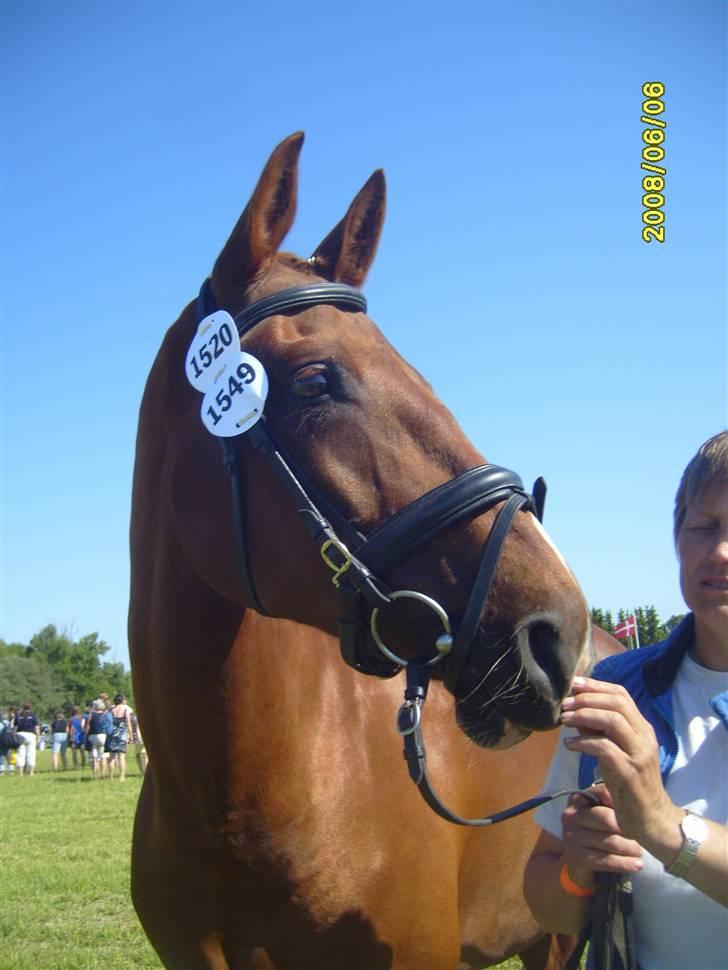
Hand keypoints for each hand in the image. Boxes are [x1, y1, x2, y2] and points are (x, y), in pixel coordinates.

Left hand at [560, 676, 679, 845]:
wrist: (652, 819)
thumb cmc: (631, 785)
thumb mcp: (615, 753)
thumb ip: (600, 733)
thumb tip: (577, 714)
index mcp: (642, 728)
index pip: (621, 695)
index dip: (596, 686)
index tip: (574, 684)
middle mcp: (644, 736)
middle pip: (617, 703)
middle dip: (587, 698)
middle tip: (564, 704)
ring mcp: (639, 753)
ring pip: (613, 721)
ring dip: (584, 716)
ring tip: (565, 720)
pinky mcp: (630, 772)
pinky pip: (605, 748)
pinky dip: (584, 743)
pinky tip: (570, 745)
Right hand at [560, 785, 643, 884]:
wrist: (579, 861)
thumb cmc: (597, 831)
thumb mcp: (601, 813)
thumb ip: (613, 802)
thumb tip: (634, 800)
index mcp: (578, 799)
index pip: (602, 793)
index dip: (622, 802)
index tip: (640, 812)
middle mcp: (571, 816)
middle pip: (605, 818)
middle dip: (628, 828)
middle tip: (645, 836)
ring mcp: (571, 837)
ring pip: (609, 842)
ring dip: (630, 848)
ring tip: (641, 851)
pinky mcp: (576, 858)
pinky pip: (605, 861)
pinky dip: (624, 863)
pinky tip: (638, 865)